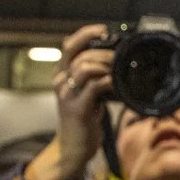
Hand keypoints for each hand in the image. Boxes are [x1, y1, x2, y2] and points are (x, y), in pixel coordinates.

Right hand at [20, 24, 113, 179]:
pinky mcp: (78, 108)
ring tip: (118, 70)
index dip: (85, 33)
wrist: (72, 148)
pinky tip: (117, 84)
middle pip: (78, 54)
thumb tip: (111, 59)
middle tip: (119, 57)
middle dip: (102, 51)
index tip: (104, 30)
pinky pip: (94, 86)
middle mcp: (60, 82)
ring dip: (105, 65)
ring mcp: (68, 95)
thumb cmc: (83, 120)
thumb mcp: (85, 93)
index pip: (68, 45)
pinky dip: (109, 81)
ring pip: (84, 67)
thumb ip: (92, 76)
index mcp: (61, 75)